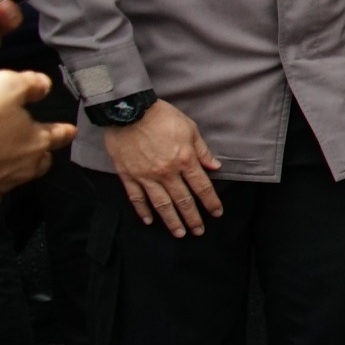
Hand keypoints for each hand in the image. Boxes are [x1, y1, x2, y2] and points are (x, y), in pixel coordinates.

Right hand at [0, 71, 73, 205]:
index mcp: (37, 141)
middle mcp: (24, 167)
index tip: (71, 131)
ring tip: (12, 162)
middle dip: (42, 154)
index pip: (58, 135)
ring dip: (17, 169)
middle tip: (41, 149)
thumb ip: (29, 84)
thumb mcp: (5, 86)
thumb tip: (43, 86)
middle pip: (41, 162)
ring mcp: (0, 185)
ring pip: (17, 178)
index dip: (64, 130)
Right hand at [102, 100, 223, 237]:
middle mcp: (166, 172)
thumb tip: (216, 167)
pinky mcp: (127, 175)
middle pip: (183, 201)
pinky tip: (149, 221)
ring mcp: (145, 176)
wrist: (128, 111)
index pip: (202, 187)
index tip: (217, 213)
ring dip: (171, 221)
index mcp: (184, 160)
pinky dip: (143, 211)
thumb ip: (202, 151)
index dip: (211, 202)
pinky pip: (136, 198)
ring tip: (179, 233)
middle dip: (192, 218)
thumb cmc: (161, 116)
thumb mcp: (189, 128)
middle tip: (199, 231)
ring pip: (161, 204)